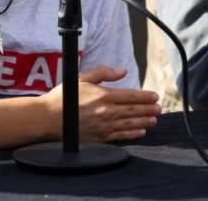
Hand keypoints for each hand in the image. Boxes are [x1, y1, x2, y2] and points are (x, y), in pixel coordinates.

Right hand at [41, 65, 159, 142]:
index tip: (155, 96)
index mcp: (103, 95)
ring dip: (144, 121)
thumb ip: (103, 73)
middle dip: (148, 109)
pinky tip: (141, 132)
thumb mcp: (82, 78)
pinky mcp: (100, 138)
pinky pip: (121, 136)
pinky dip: (133, 134)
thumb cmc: (64, 97)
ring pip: (130, 124)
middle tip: (159, 108)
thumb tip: (122, 71)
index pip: (131, 96)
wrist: (48, 118)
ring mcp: (104, 126)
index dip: (145, 96)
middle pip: (133, 110)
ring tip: (154, 120)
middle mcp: (106, 112)